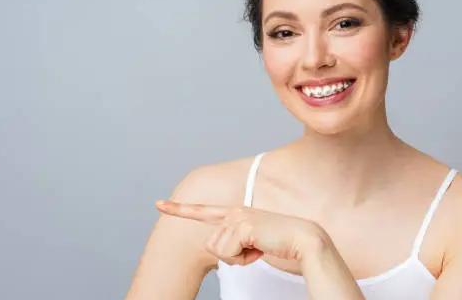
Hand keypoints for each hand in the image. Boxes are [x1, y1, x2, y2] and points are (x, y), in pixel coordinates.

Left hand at [156, 200, 327, 265]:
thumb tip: (219, 247)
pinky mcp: (243, 225)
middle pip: (211, 244)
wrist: (302, 240)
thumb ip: (234, 241)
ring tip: (258, 247)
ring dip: (238, 257)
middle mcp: (233, 211)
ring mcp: (238, 217)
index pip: (201, 211)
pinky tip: (260, 248)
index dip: (179, 209)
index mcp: (234, 213)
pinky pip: (229, 253)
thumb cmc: (279, 243)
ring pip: (218, 249)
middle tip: (254, 249)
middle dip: (231, 256)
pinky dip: (244, 258)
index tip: (158, 204)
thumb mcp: (251, 242)